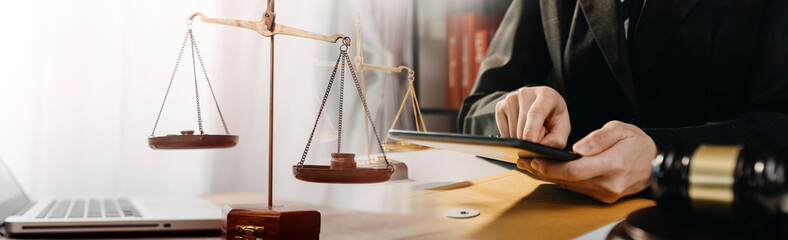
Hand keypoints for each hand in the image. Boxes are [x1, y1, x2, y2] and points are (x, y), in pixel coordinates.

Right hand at [495, 86, 569, 147]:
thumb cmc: (553, 116)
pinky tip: (519, 130)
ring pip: (512, 131)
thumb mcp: (562, 127)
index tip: (531, 144)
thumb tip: (541, 147)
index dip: (532, 131)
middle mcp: (526, 93)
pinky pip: (503, 131)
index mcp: (546, 95)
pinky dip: (511, 137)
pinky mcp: (500, 106)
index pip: (536, 113)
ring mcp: (511, 98)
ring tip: (530, 131)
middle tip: (539, 136)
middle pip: (522, 125)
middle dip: (529, 139)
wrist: (541, 104)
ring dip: (521, 139)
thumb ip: (556, 140)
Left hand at [516, 121, 656, 202]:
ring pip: (571, 186)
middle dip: (545, 171)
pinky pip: (579, 189)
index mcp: (613, 164)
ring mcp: (607, 193)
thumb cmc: (637, 143)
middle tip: (525, 162)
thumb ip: (598, 138)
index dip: (551, 167)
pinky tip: (552, 171)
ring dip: (551, 177)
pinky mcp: (605, 197)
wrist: (656, 163)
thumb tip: (578, 148)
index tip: (534, 160)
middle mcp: (609, 184)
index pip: (574, 170)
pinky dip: (564, 180)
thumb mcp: (620, 129)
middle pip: (568, 181)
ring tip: (533, 165)